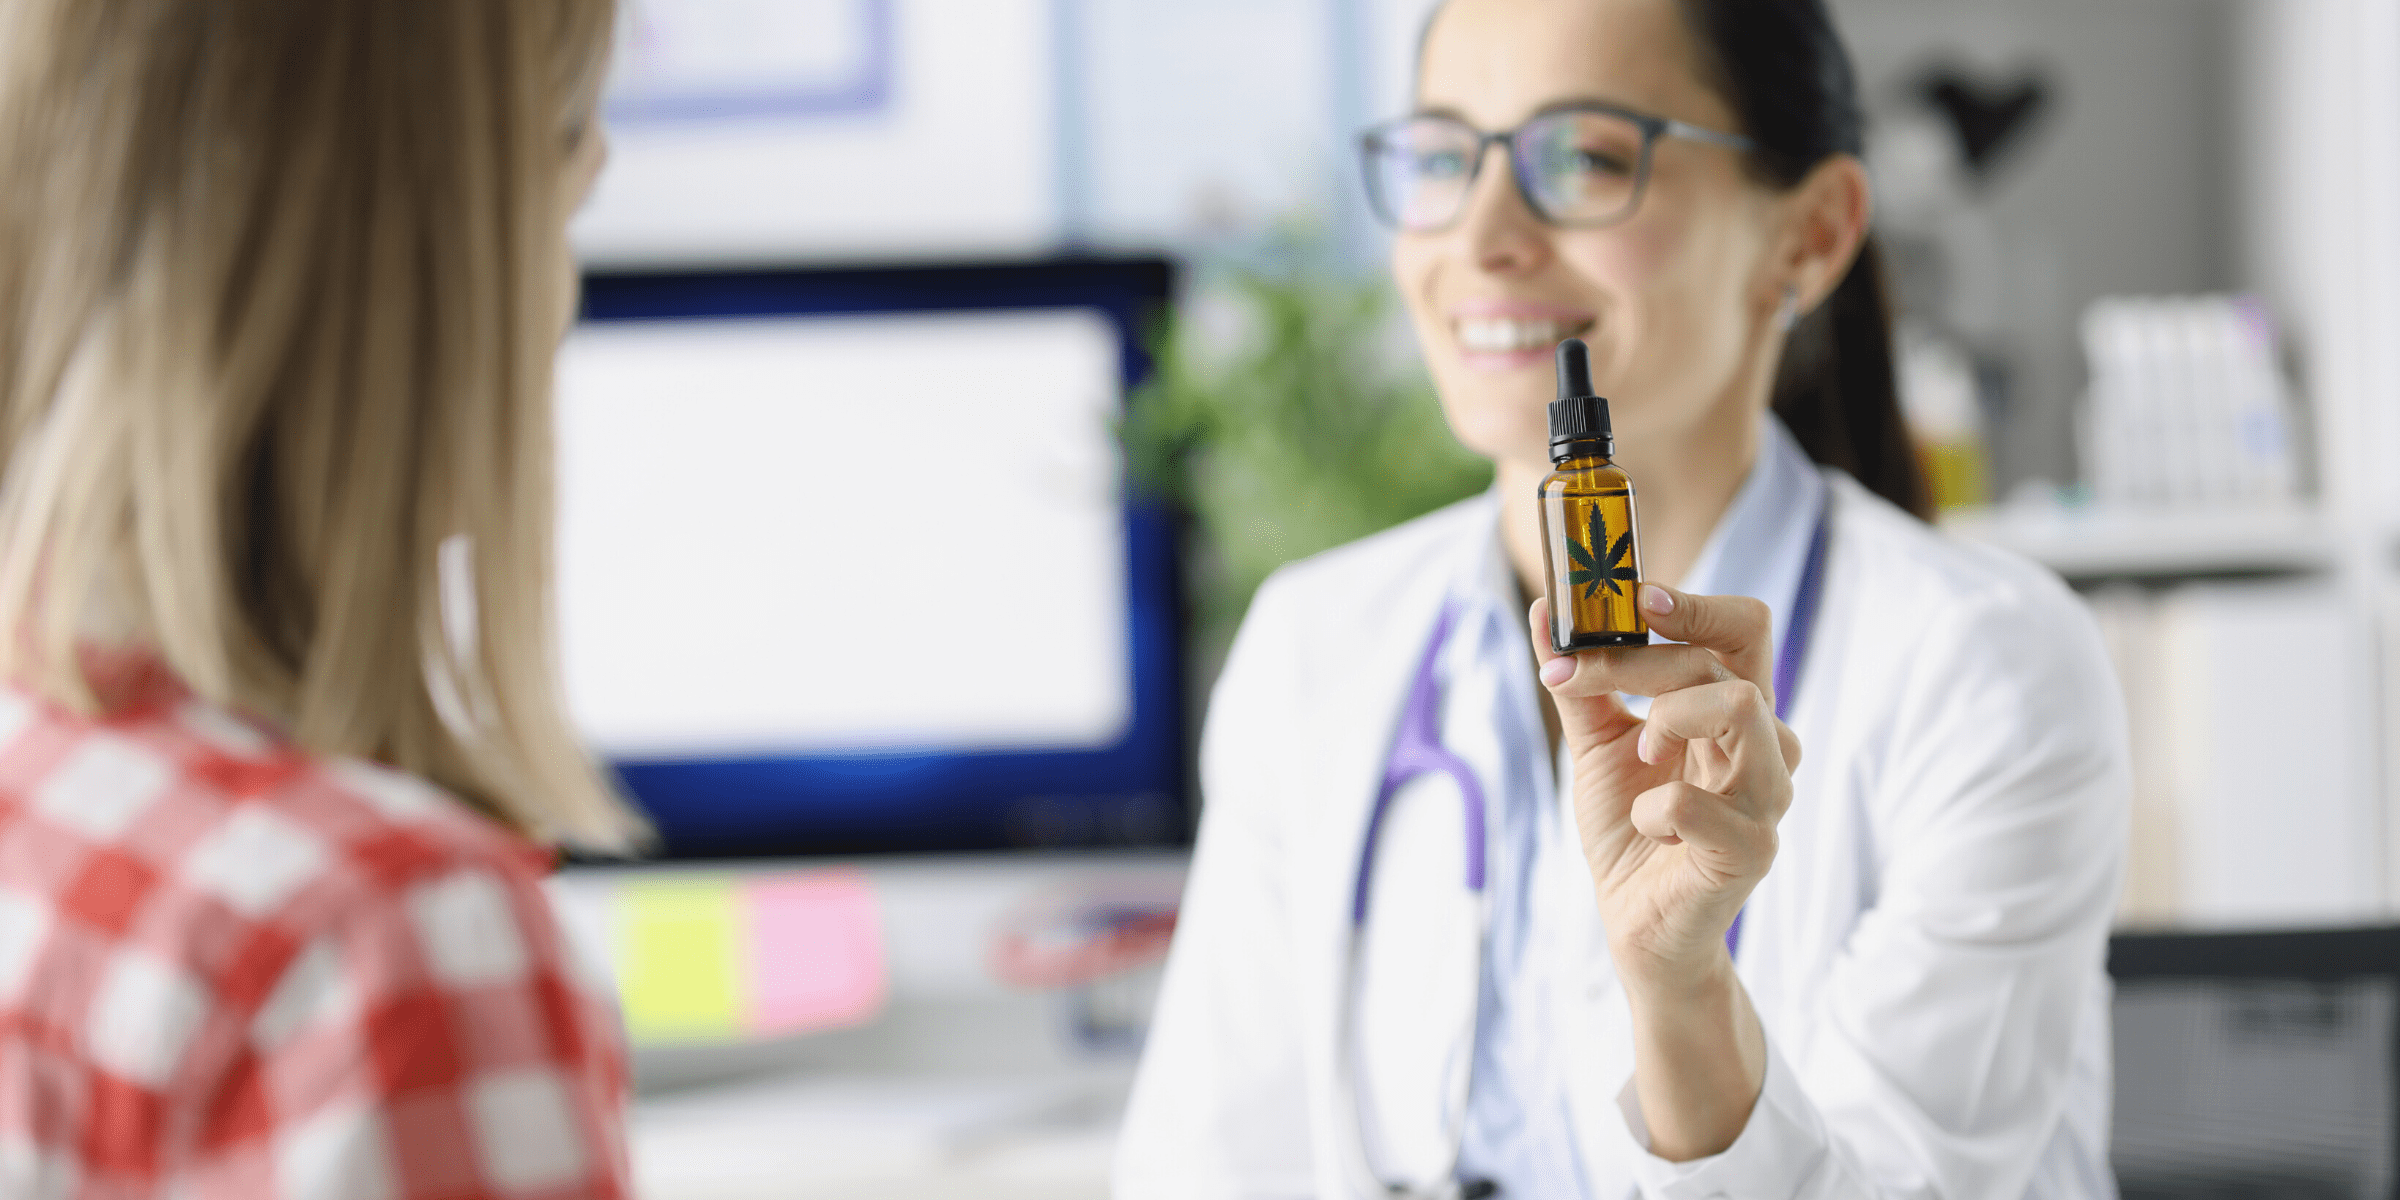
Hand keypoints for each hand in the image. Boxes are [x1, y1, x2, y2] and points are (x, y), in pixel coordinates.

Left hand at [1527, 584, 1801, 989]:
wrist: (1635, 923)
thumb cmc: (1630, 827)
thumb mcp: (1596, 743)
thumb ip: (1581, 682)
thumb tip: (1549, 611)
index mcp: (1736, 712)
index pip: (1746, 629)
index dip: (1696, 605)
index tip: (1634, 598)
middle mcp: (1767, 747)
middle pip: (1728, 663)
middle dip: (1641, 663)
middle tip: (1578, 678)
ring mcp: (1767, 800)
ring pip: (1739, 709)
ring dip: (1666, 721)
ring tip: (1641, 758)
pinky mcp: (1751, 851)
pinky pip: (1694, 801)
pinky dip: (1651, 808)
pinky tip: (1648, 826)